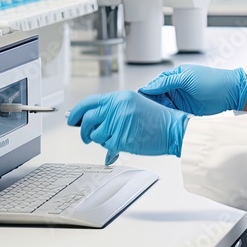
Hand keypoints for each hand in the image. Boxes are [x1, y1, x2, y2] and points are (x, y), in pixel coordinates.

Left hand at [66, 91, 188, 164]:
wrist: (173, 129)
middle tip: (86, 136)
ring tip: (115, 139)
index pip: (89, 102)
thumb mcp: (133, 105)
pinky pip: (107, 146)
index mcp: (119, 97)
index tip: (72, 119)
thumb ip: (113, 109)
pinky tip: (122, 144)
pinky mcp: (122, 138)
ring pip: (96, 135)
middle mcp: (117, 108)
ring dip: (101, 141)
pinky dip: (112, 149)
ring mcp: (118, 123)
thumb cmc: (157, 120)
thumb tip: (92, 118)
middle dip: (84, 131)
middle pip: (88, 119)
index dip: (77, 112)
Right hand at [138, 65, 246, 115]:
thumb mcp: (186, 78)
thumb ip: (167, 82)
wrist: (230, 93)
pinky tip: (160, 120)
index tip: (138, 97)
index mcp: (175, 76)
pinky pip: (171, 113)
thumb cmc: (213, 81)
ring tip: (148, 116)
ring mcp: (180, 99)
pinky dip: (165, 116)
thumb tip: (150, 86)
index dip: (147, 90)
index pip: (156, 83)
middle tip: (141, 110)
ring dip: (157, 110)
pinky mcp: (185, 109)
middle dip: (150, 102)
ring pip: (163, 105)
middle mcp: (176, 87)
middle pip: (157, 96)